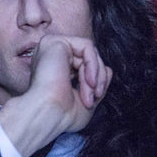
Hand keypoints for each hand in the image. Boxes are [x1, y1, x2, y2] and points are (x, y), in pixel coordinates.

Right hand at [0, 35, 111, 156]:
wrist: (48, 115)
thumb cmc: (62, 115)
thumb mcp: (86, 99)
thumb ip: (96, 83)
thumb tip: (108, 69)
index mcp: (52, 69)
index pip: (83, 65)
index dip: (95, 81)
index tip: (93, 100)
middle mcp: (49, 56)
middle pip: (87, 58)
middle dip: (98, 78)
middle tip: (95, 96)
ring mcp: (51, 47)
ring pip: (89, 52)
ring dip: (97, 75)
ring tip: (92, 93)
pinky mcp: (55, 41)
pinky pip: (87, 46)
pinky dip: (93, 64)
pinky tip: (89, 81)